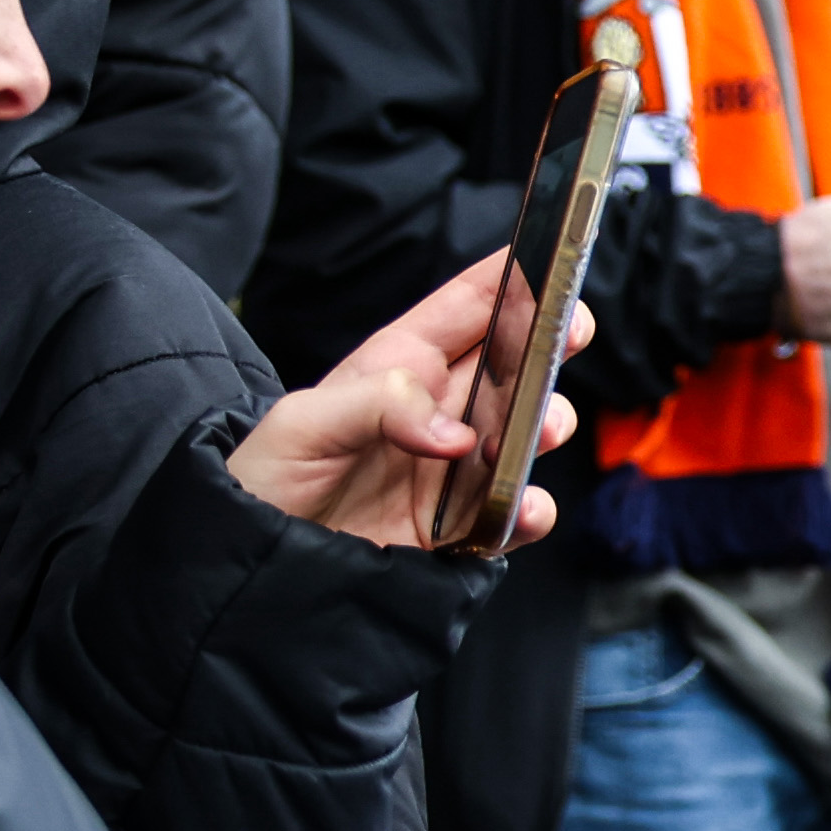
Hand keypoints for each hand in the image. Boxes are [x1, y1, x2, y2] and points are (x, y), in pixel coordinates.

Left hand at [228, 255, 588, 551]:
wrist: (261, 571)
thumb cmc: (266, 482)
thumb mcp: (302, 424)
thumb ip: (378, 404)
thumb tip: (459, 433)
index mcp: (399, 366)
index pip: (467, 306)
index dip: (512, 277)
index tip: (554, 259)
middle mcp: (438, 411)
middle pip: (516, 363)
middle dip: (551, 344)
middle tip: (569, 333)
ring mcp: (457, 468)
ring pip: (530, 431)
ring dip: (547, 425)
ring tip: (536, 431)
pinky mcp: (465, 525)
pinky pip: (518, 510)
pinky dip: (532, 508)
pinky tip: (520, 504)